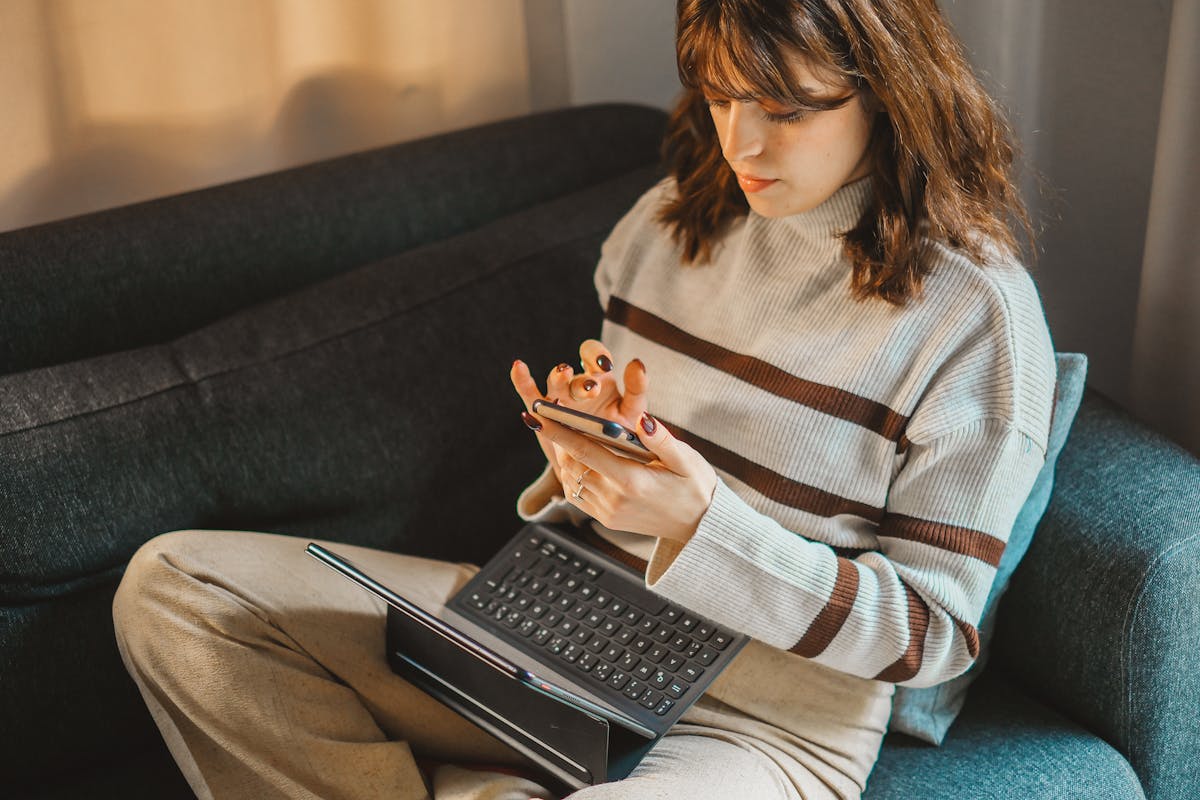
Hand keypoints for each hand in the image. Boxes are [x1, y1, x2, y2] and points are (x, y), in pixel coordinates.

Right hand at [510, 340, 647, 480]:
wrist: (602, 464)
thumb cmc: (620, 433)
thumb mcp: (632, 411)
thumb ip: (637, 388)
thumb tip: (637, 363)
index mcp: (600, 378)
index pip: (594, 355)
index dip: (596, 355)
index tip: (605, 365)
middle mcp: (576, 384)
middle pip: (574, 373)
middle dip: (582, 380)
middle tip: (592, 389)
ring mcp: (558, 398)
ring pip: (554, 383)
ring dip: (559, 379)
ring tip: (564, 375)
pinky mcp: (543, 413)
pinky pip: (530, 395)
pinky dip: (522, 381)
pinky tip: (518, 367)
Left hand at [523, 409, 717, 543]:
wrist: (700, 526)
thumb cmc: (695, 486)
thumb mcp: (686, 459)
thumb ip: (661, 439)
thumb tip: (642, 419)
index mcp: (632, 481)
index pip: (585, 451)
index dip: (558, 432)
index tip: (537, 415)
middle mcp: (615, 500)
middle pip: (572, 464)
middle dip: (557, 439)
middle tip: (547, 414)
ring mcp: (608, 512)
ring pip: (570, 479)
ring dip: (562, 456)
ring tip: (559, 432)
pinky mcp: (607, 519)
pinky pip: (577, 495)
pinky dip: (571, 474)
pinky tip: (576, 458)